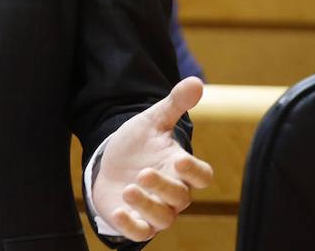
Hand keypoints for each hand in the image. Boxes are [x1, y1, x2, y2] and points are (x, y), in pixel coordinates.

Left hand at [91, 77, 214, 241]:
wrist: (112, 163)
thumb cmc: (138, 144)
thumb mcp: (152, 122)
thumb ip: (174, 105)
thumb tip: (196, 82)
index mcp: (181, 168)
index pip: (202, 176)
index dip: (194, 171)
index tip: (179, 160)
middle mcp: (173, 193)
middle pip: (181, 198)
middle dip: (164, 187)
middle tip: (143, 173)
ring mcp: (155, 210)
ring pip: (163, 219)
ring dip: (148, 206)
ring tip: (129, 189)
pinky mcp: (136, 222)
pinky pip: (140, 233)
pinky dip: (131, 226)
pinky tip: (118, 211)